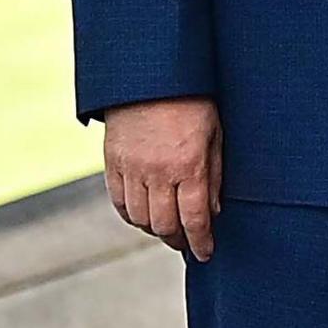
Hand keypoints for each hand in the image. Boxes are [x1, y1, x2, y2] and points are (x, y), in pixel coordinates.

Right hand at [102, 97, 222, 260]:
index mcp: (188, 165)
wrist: (150, 75)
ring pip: (140, 218)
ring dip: (155, 230)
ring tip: (168, 230)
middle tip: (188, 243)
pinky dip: (132, 216)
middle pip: (165, 225)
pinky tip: (144, 216)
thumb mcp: (214, 134)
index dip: (201, 241)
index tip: (206, 252)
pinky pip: (119, 202)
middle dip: (179, 240)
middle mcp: (158, 172)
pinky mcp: (112, 163)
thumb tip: (213, 211)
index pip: (194, 219)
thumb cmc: (192, 100)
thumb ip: (214, 175)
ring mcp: (131, 169)